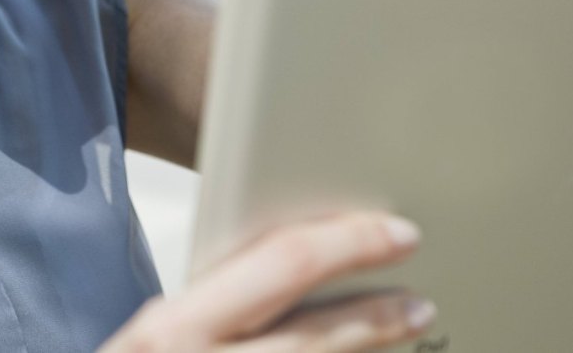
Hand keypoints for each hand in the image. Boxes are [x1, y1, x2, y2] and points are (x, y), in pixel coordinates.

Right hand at [99, 212, 434, 351]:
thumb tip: (284, 266)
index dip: (348, 243)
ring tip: (410, 327)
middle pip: (315, 333)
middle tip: (419, 296)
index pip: (282, 263)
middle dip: (377, 312)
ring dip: (372, 349)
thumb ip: (210, 303)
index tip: (388, 232)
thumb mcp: (153, 336)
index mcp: (173, 327)